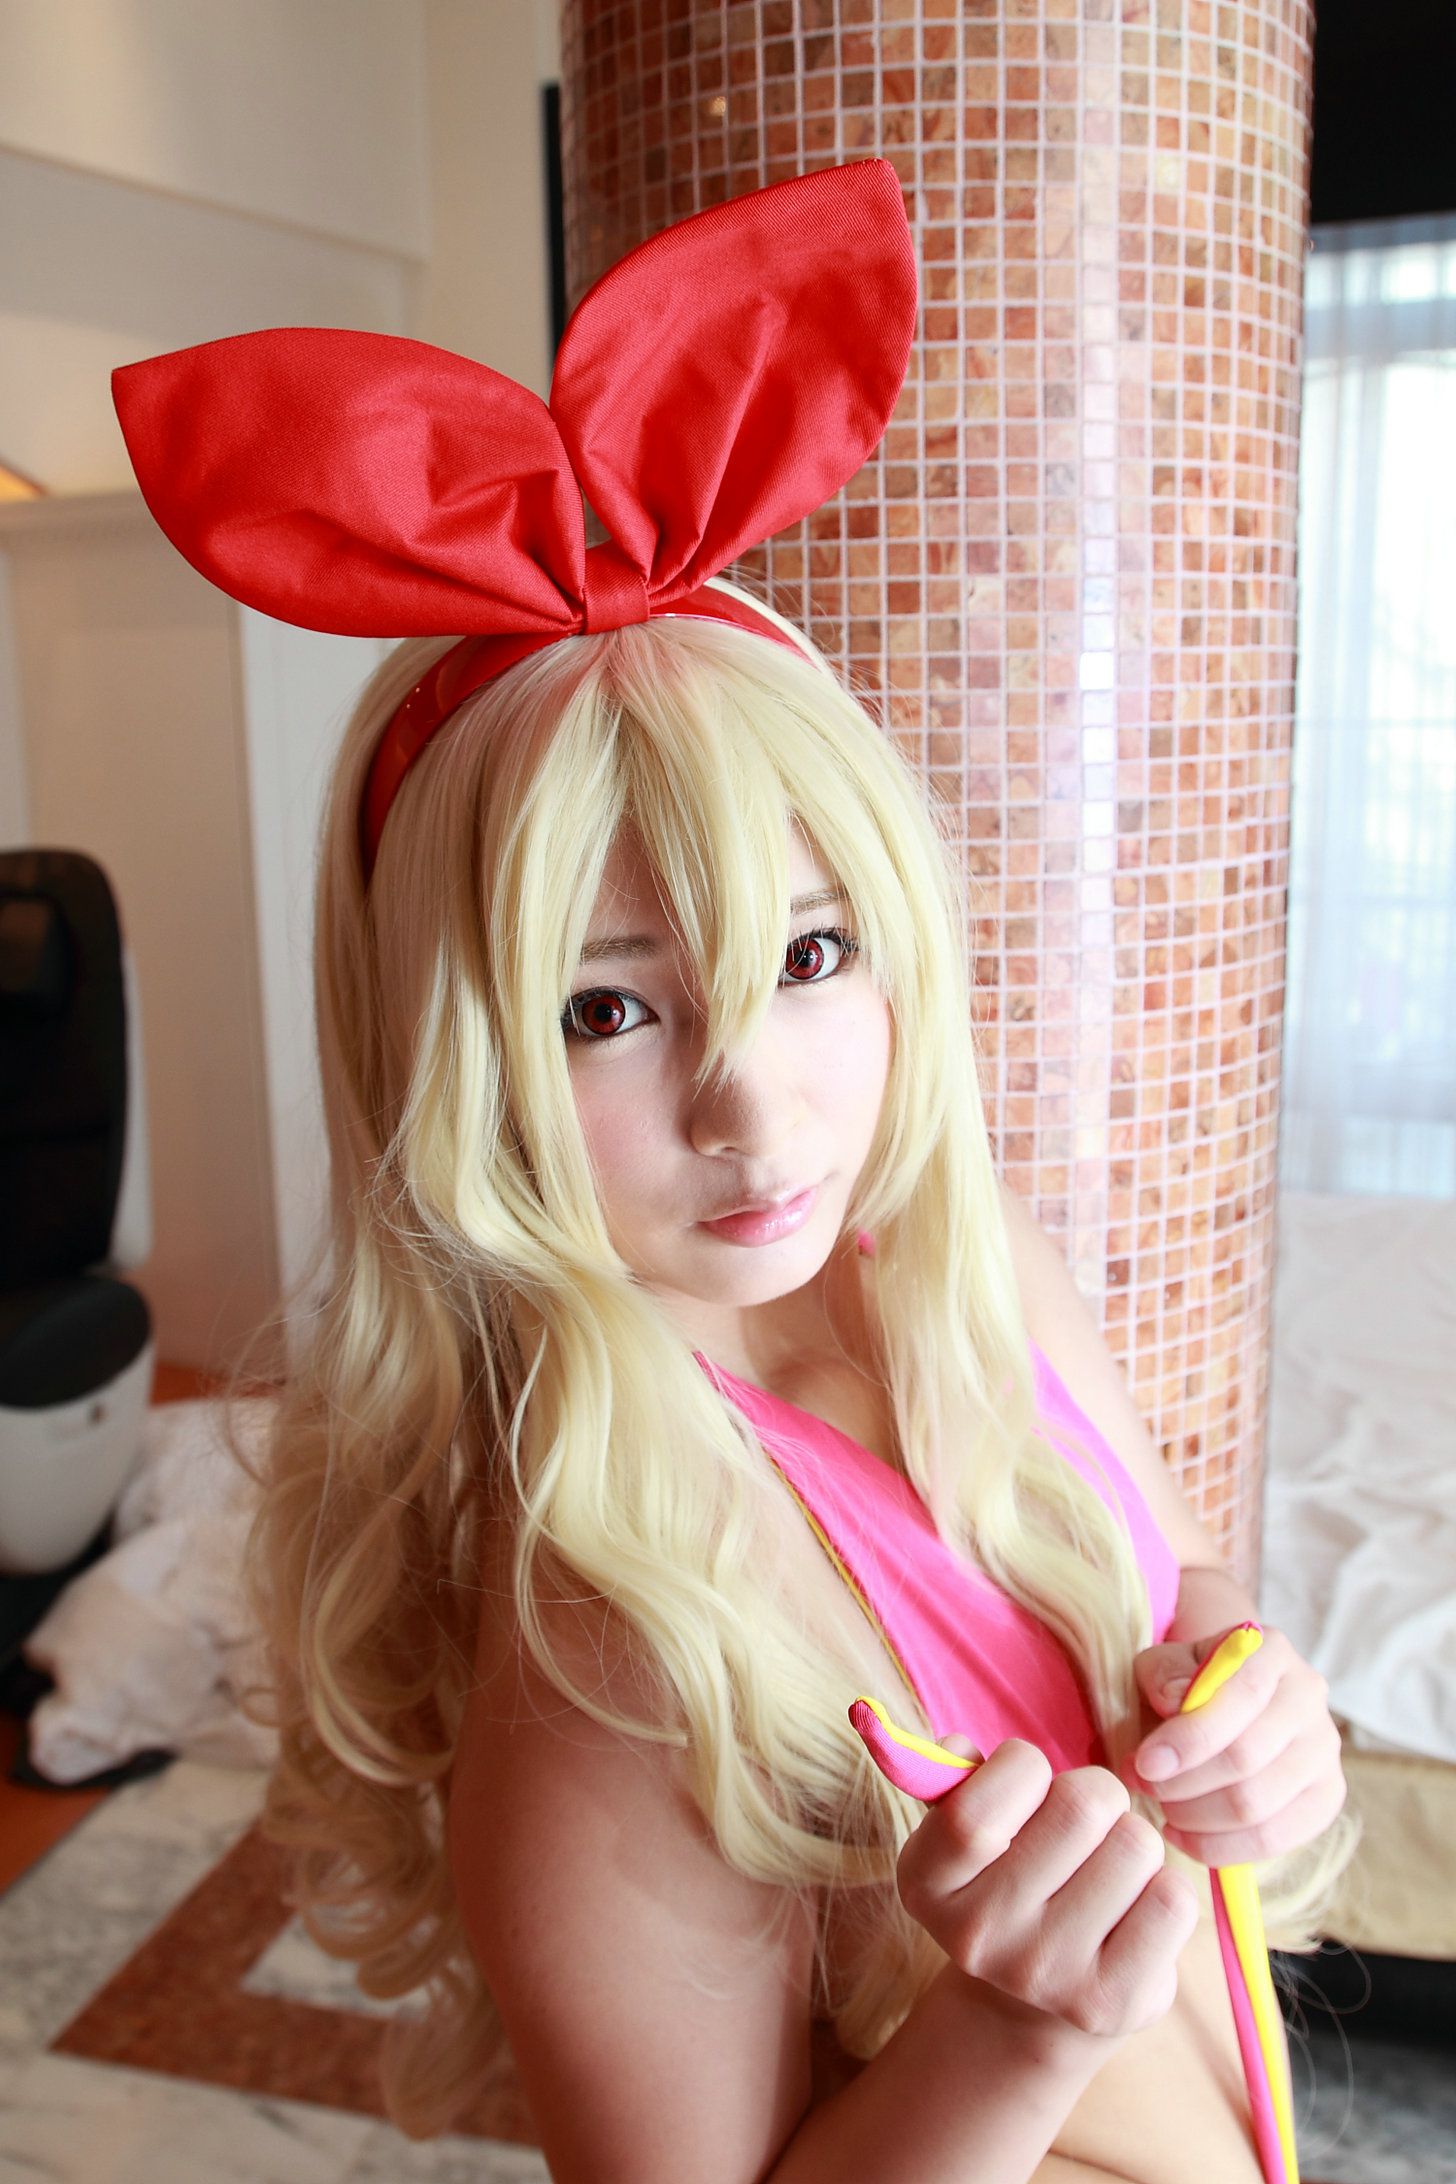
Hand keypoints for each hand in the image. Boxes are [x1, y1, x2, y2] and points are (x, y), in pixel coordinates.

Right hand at [896, 1740, 1199, 2045]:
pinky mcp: (1113, 2002)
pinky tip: (1136, 1907)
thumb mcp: (962, 1835)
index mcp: (926, 1884)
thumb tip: (957, 1747)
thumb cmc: (1007, 1880)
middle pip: (1079, 1807)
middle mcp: (978, 1936)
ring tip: (1109, 1866)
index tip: (1030, 1778)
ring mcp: (1046, 1975)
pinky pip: (1173, 1899)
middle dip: (1095, 1794)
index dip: (1021, 1766)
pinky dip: (1166, 1885)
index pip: (975, 1809)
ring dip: (1133, 1840)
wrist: (1036, 2002)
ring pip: (1135, 1844)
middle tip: (1084, 1822)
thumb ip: (957, 1781)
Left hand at [1127, 1624, 1346, 1865]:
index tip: (1144, 1764)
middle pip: (1247, 1758)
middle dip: (1183, 1783)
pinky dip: (1221, 1848)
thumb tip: (1174, 1702)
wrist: (1225, 1703)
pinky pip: (1275, 1839)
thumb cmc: (1187, 1683)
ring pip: (1258, 1805)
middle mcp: (1309, 1696)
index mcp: (1272, 1652)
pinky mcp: (1326, 1797)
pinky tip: (1184, 1836)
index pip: (1241, 1696)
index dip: (1189, 1738)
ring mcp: (1325, 1750)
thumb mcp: (1164, 1664)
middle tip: (1144, 1787)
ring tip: (1162, 1809)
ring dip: (1196, 1818)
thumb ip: (1163, 1675)